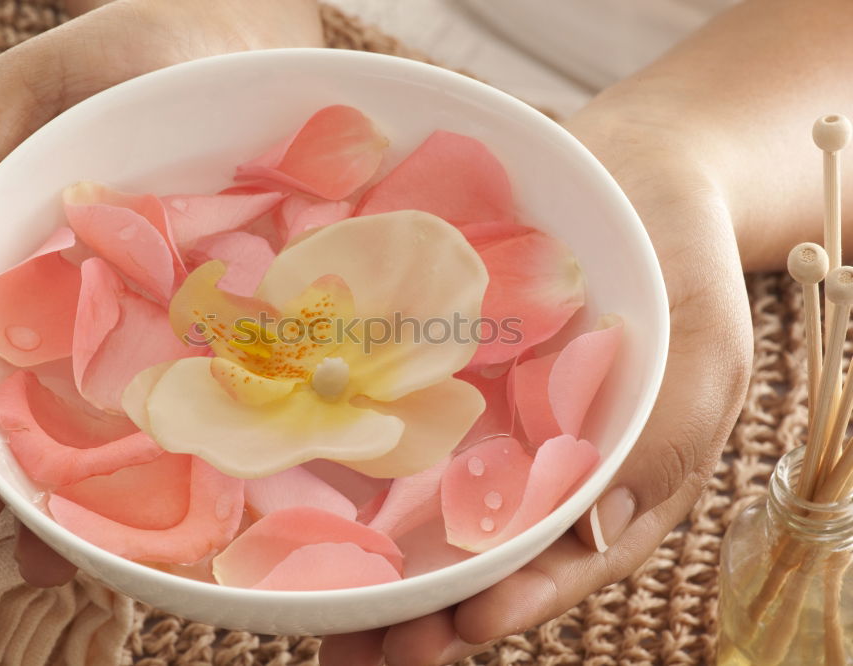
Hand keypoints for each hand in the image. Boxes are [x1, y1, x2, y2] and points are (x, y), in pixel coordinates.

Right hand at [0, 0, 321, 586]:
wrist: (231, 35)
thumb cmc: (124, 54)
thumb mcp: (24, 91)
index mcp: (29, 260)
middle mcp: (92, 302)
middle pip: (36, 395)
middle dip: (7, 465)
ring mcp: (161, 315)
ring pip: (115, 410)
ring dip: (84, 481)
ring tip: (63, 547)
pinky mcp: (230, 314)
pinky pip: (206, 382)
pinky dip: (183, 440)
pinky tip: (170, 499)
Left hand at [319, 117, 753, 664]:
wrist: (628, 172)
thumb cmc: (679, 262)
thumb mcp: (704, 348)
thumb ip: (668, 437)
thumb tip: (598, 538)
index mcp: (605, 479)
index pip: (560, 559)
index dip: (513, 599)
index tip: (459, 628)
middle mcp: (529, 464)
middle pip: (474, 554)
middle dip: (419, 610)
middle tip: (360, 653)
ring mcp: (476, 422)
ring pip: (420, 506)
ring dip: (369, 562)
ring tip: (309, 615)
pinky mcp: (430, 375)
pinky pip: (389, 424)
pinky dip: (347, 462)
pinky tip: (292, 494)